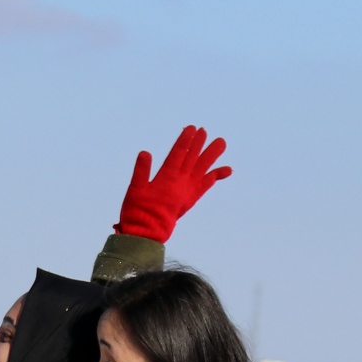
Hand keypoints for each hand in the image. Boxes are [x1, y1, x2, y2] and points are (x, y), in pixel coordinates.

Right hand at [114, 125, 231, 242]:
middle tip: (204, 131)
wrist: (148, 231)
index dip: (185, 140)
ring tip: (221, 142)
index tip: (191, 129)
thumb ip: (141, 171)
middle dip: (198, 143)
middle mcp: (180, 181)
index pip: (178, 153)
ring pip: (203, 168)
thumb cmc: (138, 211)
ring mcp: (188, 190)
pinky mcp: (191, 199)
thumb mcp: (135, 189)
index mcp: (166, 177)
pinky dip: (216, 176)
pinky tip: (227, 170)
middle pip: (192, 157)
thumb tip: (145, 153)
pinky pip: (207, 185)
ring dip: (212, 154)